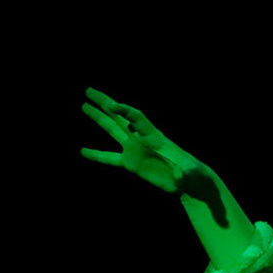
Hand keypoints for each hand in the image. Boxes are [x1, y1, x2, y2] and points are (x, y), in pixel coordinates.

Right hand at [80, 87, 200, 195]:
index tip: (112, 105)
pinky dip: (96, 155)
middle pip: (120, 115)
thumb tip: (179, 174)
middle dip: (105, 102)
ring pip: (113, 130)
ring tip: (84, 105)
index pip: (136, 117)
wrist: (186, 181)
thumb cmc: (190, 172)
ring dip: (98, 118)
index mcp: (153, 135)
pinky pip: (110, 158)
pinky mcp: (131, 163)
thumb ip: (183, 170)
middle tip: (88, 91)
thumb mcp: (188, 170)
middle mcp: (140, 138)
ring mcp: (134, 149)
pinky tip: (83, 151)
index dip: (125, 110)